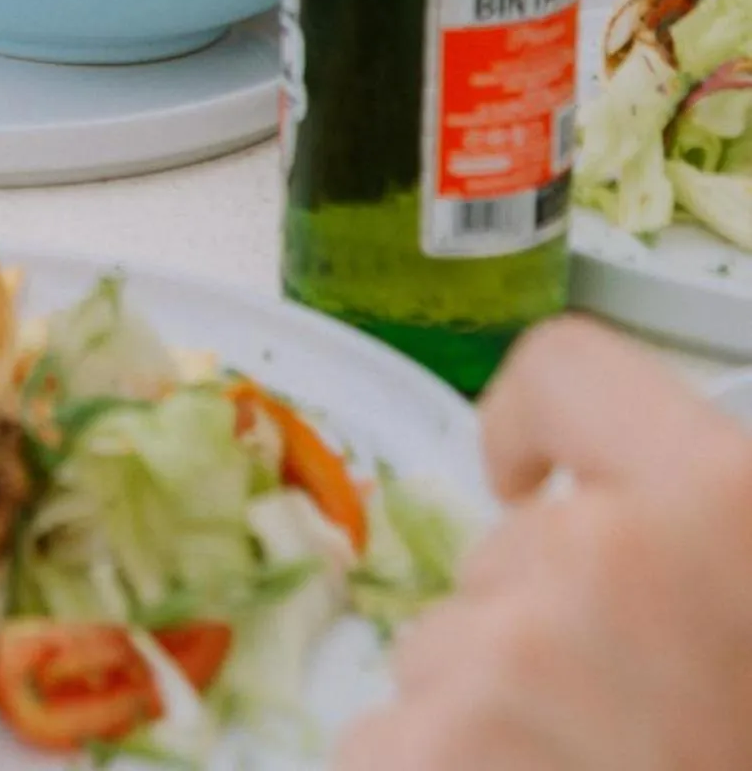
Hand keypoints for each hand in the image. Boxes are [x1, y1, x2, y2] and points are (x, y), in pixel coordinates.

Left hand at [333, 318, 751, 770]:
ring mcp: (503, 662)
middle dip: (538, 639)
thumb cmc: (747, 736)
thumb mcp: (747, 637)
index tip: (534, 479)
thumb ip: (702, 573)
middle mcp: (603, 558)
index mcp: (726, 505)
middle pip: (507, 559)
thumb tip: (598, 526)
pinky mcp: (417, 756)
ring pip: (448, 662)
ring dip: (492, 728)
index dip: (537, 424)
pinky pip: (389, 744)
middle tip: (636, 743)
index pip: (569, 373)